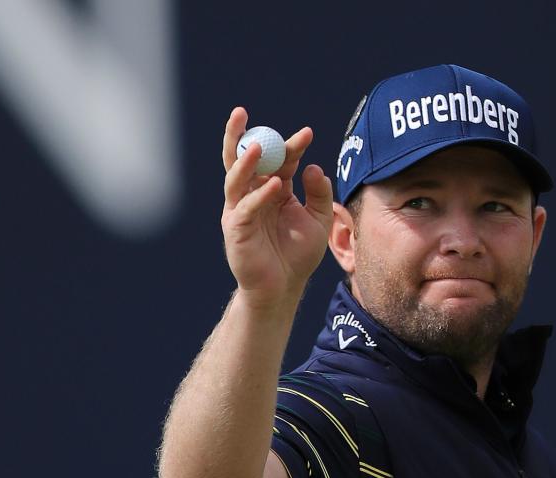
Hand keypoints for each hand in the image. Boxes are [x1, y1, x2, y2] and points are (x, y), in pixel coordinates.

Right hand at [220, 107, 333, 309]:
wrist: (284, 287)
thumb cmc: (297, 255)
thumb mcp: (318, 220)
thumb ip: (319, 194)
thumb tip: (313, 167)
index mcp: (273, 189)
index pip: (280, 161)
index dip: (291, 146)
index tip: (308, 132)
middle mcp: (253, 194)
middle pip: (242, 159)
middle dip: (239, 135)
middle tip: (241, 112)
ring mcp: (240, 210)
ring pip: (235, 178)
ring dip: (244, 161)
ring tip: (256, 145)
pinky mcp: (235, 228)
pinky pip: (246, 207)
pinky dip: (259, 195)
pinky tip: (274, 185)